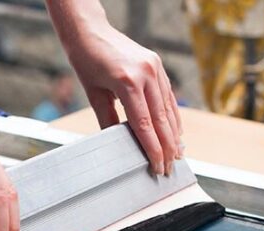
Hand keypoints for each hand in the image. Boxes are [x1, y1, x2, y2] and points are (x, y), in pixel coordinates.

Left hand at [63, 25, 182, 175]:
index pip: (145, 125)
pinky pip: (168, 96)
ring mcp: (155, 68)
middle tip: (169, 168)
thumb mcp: (94, 93)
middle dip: (167, 147)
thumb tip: (119, 144)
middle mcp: (146, 74)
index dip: (153, 149)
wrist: (89, 29)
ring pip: (169, 109)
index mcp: (128, 82)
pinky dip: (173, 116)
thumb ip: (108, 120)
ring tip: (176, 154)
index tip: (157, 166)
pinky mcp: (158, 65)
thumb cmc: (86, 60)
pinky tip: (176, 131)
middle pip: (161, 120)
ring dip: (174, 134)